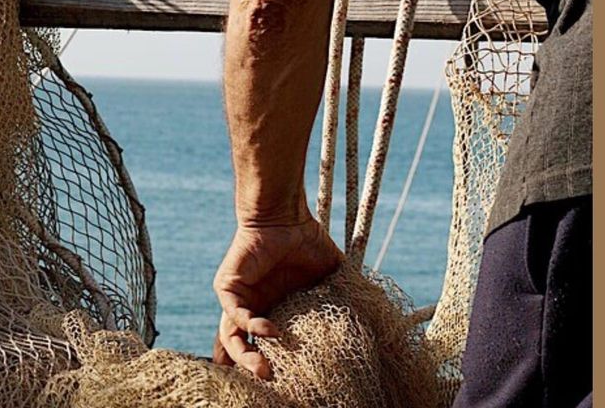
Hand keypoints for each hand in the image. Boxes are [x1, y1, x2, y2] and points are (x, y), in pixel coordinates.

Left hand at [211, 204, 343, 378]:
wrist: (287, 216)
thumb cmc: (308, 243)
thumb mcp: (329, 279)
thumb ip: (344, 300)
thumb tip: (376, 323)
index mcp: (273, 311)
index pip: (263, 347)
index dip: (268, 366)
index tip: (284, 386)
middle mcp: (253, 309)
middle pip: (243, 349)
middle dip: (254, 369)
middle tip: (272, 382)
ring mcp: (239, 299)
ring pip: (232, 338)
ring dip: (245, 357)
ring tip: (265, 371)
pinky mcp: (228, 287)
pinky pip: (234, 313)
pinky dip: (251, 326)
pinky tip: (270, 332)